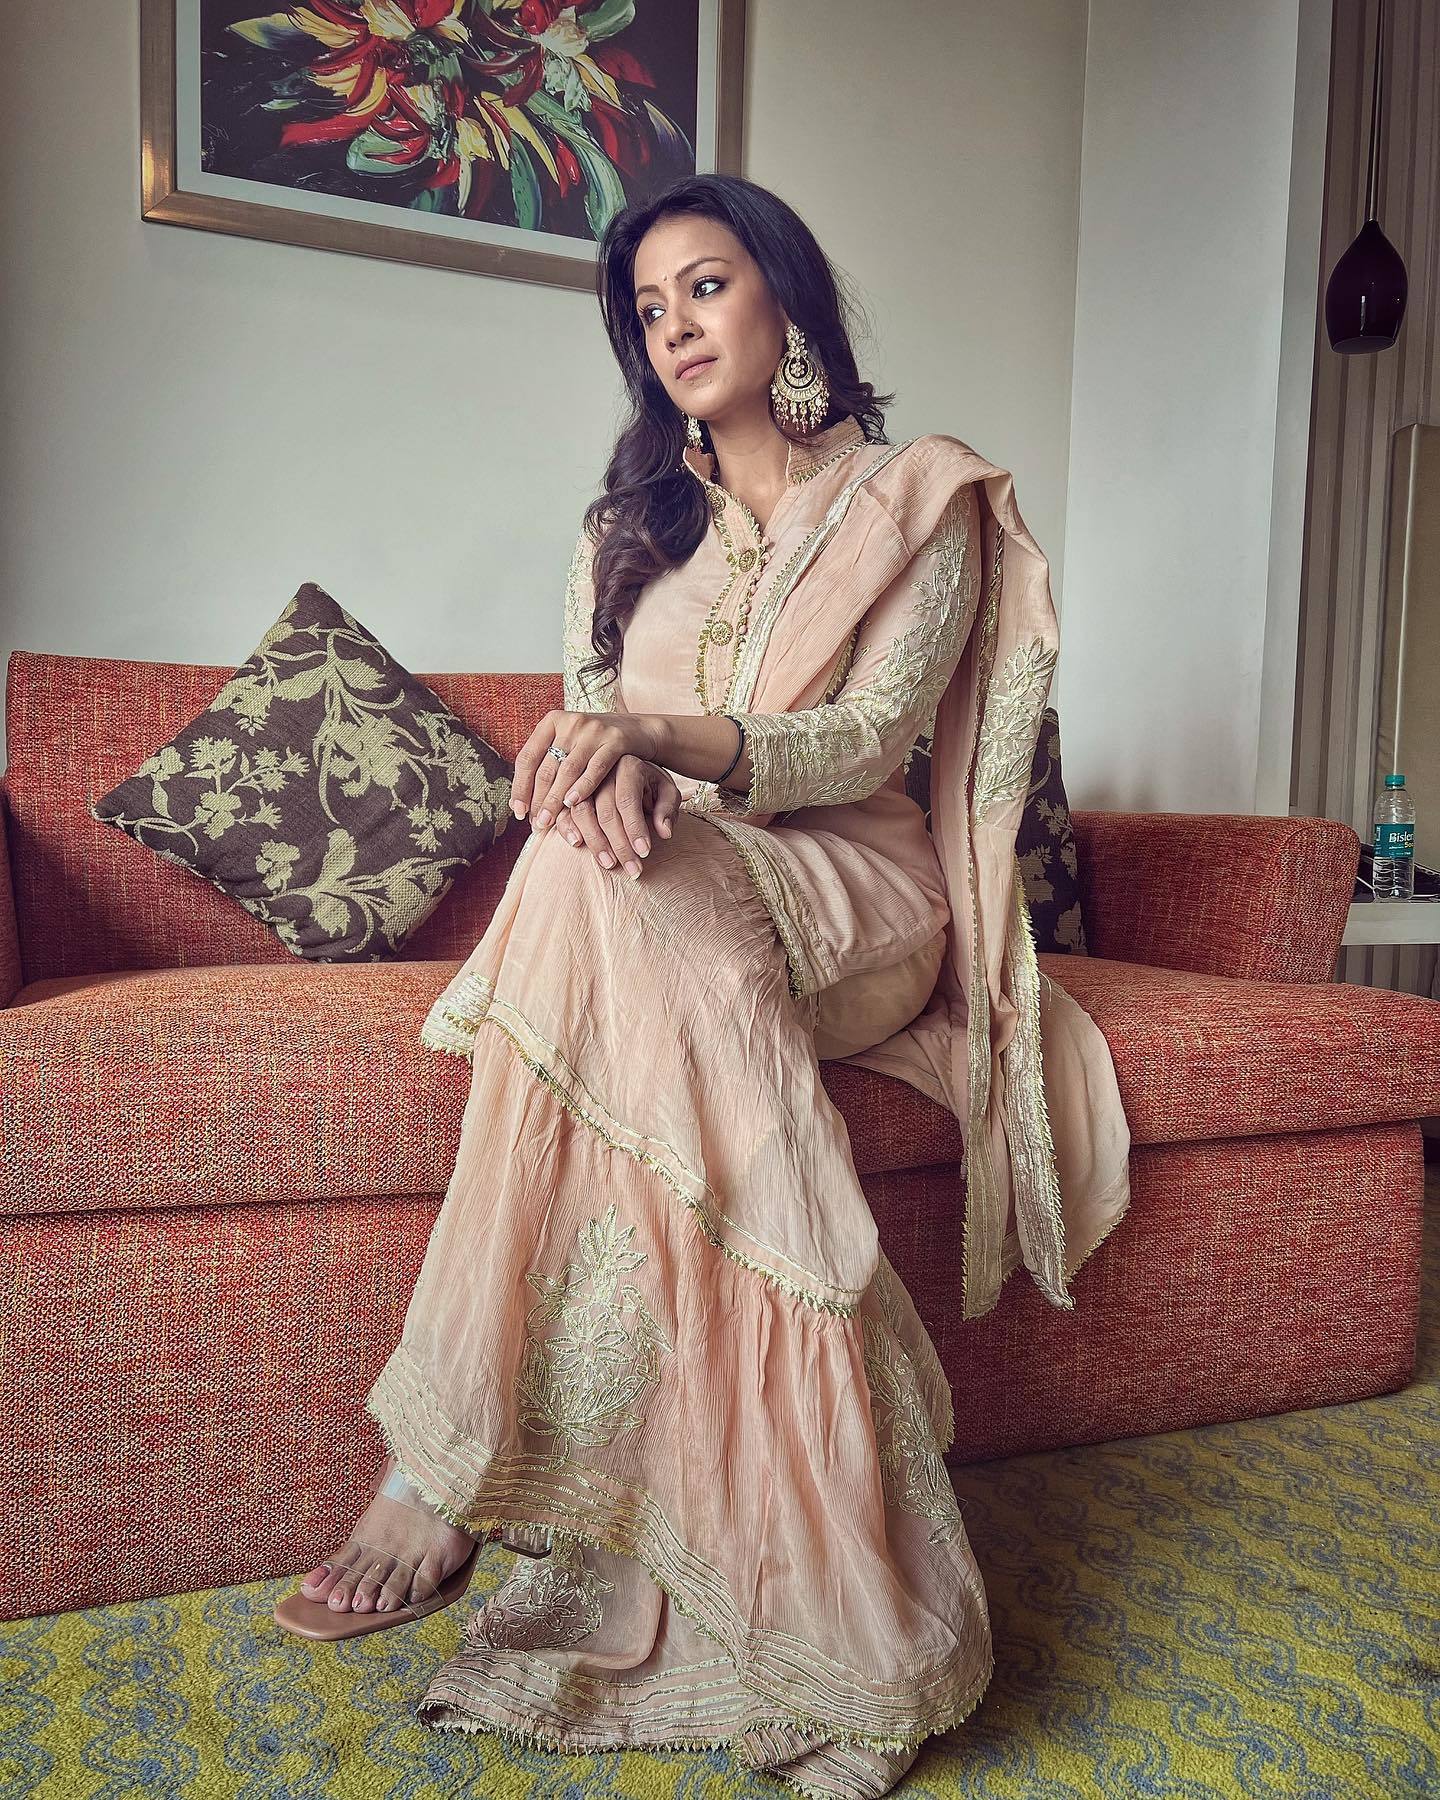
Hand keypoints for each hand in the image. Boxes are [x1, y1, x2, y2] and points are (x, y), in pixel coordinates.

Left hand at [511, 710, 663, 830]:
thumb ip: (549, 762)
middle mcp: (571, 723)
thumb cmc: (596, 744)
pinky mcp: (615, 740)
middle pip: (547, 767)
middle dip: (538, 799)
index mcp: (552, 722)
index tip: (517, 810)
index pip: (527, 757)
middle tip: (535, 823)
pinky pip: (596, 769)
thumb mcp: (570, 744)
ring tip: (549, 821)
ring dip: (556, 800)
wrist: (638, 730)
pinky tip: (573, 803)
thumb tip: (522, 801)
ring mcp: (593, 730)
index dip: (520, 786)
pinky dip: (583, 787)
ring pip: (568, 770)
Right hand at [553, 759, 682, 876]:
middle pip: (606, 811)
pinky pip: (564, 811)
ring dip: (595, 842)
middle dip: (619, 845)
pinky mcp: (569, 792)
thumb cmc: (650, 785)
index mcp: (629, 766)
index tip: (644, 853)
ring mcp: (583, 781)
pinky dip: (567, 828)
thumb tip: (665, 833)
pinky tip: (577, 844)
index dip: (635, 828)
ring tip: (610, 865)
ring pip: (582, 812)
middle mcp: (603, 771)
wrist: (629, 769)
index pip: (628, 800)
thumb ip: (668, 809)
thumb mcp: (667, 790)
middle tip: (633, 870)